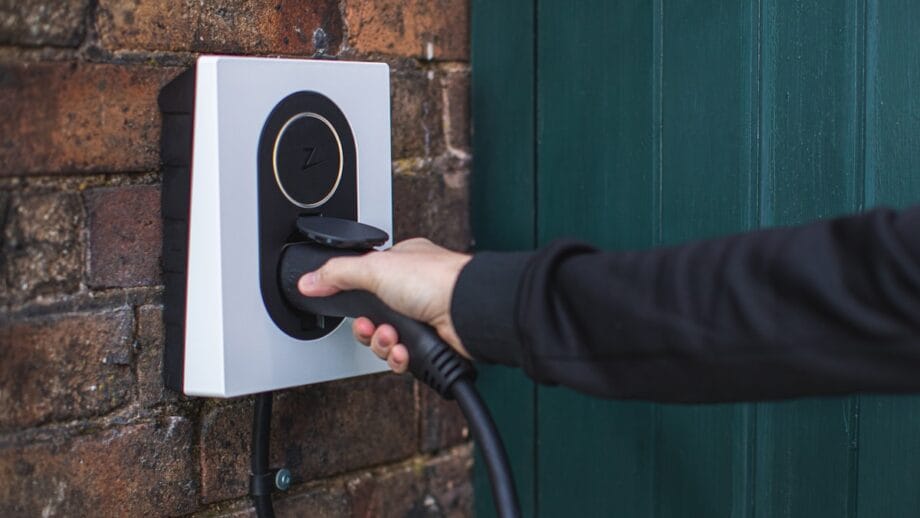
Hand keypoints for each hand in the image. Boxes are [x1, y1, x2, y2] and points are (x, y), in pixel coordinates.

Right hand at [297, 238, 472, 372]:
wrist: (469, 311)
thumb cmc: (437, 280)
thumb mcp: (374, 268)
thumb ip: (337, 274)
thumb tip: (309, 280)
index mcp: (402, 264)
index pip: (366, 284)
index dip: (356, 302)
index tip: (352, 310)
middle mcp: (415, 290)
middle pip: (375, 318)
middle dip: (369, 330)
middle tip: (373, 327)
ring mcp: (425, 318)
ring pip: (389, 342)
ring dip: (384, 345)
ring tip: (393, 339)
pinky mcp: (434, 344)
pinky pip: (406, 359)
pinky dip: (401, 358)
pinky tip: (405, 351)